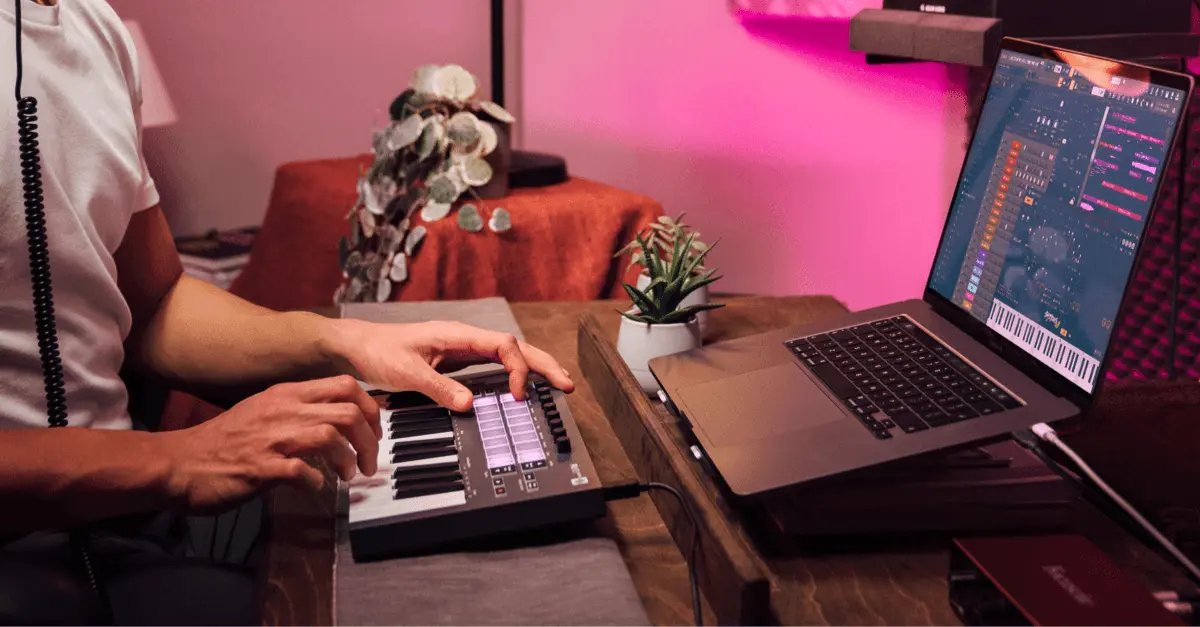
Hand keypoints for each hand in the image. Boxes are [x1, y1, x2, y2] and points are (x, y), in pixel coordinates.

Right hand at [157, 375, 381, 511]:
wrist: (180, 463)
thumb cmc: (224, 442)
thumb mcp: (265, 411)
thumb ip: (299, 410)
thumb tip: (340, 420)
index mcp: (286, 394)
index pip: (345, 384)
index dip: (371, 408)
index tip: (374, 432)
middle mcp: (282, 410)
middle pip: (348, 411)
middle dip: (369, 439)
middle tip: (367, 461)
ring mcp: (271, 438)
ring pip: (330, 434)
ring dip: (348, 459)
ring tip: (347, 475)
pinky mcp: (259, 467)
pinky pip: (301, 470)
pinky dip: (316, 481)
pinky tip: (315, 486)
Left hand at [326, 320, 574, 411]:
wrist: (357, 346)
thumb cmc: (378, 352)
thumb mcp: (406, 373)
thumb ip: (438, 388)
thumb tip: (470, 405)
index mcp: (457, 334)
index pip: (503, 345)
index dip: (517, 369)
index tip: (517, 395)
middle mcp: (465, 338)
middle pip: (516, 347)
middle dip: (543, 364)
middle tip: (567, 384)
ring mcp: (463, 348)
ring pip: (508, 354)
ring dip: (533, 368)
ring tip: (557, 384)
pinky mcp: (458, 360)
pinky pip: (494, 364)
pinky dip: (513, 374)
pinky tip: (522, 386)